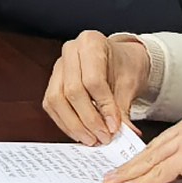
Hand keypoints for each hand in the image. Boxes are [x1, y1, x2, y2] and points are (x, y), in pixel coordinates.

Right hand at [42, 29, 156, 144]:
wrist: (120, 61)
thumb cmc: (125, 67)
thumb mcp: (130, 84)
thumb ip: (124, 108)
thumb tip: (125, 133)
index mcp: (91, 42)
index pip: (93, 80)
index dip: (103, 107)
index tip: (114, 127)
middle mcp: (70, 51)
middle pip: (72, 91)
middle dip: (88, 119)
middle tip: (103, 137)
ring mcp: (58, 66)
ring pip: (56, 100)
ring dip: (74, 125)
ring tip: (91, 139)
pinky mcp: (52, 82)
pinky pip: (51, 105)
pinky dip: (65, 123)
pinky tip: (80, 133)